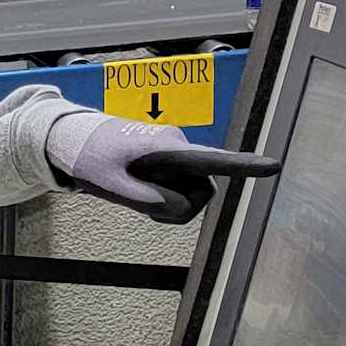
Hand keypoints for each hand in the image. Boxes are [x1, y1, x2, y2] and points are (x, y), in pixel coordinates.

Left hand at [47, 110, 280, 223]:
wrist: (72, 137)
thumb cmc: (90, 157)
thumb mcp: (111, 185)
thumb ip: (147, 199)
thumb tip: (182, 208)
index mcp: (167, 148)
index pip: (212, 159)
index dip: (245, 166)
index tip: (273, 166)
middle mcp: (179, 146)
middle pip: (201, 192)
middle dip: (177, 205)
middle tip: (136, 197)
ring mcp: (176, 152)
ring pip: (189, 193)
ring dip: (167, 201)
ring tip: (132, 186)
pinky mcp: (170, 158)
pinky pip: (178, 187)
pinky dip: (161, 195)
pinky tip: (138, 185)